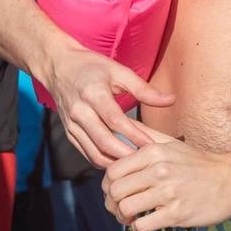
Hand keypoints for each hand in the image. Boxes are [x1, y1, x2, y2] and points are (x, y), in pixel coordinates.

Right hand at [43, 47, 174, 169]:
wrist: (58, 67)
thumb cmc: (92, 67)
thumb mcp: (119, 71)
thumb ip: (144, 89)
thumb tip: (171, 100)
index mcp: (93, 93)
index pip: (115, 120)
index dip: (134, 135)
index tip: (151, 145)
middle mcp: (79, 111)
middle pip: (104, 141)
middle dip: (127, 155)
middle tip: (146, 160)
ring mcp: (72, 124)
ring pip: (94, 153)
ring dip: (115, 162)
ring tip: (135, 164)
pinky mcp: (68, 133)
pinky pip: (87, 154)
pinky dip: (103, 161)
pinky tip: (120, 161)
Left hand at [103, 129, 230, 230]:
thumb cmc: (198, 163)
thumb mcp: (171, 143)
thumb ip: (144, 134)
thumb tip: (121, 123)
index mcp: (153, 152)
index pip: (113, 170)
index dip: (108, 185)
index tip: (115, 192)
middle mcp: (159, 170)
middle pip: (115, 191)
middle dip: (112, 203)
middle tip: (119, 208)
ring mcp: (168, 192)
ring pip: (125, 208)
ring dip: (123, 217)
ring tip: (130, 217)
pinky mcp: (177, 213)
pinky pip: (143, 224)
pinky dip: (138, 228)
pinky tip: (145, 224)